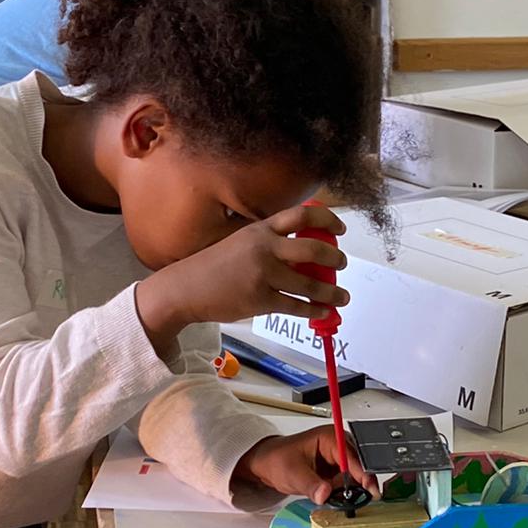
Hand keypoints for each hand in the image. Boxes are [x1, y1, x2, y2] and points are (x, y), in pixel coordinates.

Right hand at [135, 205, 349, 353]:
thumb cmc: (214, 266)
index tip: (340, 230)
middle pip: (314, 250)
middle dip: (335, 259)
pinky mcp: (261, 300)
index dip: (327, 220)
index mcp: (261, 229)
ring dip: (332, 292)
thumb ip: (269, 242)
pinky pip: (297, 306)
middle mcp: (264, 248)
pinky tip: (322, 311)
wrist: (185, 288)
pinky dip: (314, 310)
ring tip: (341, 296)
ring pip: (310, 284)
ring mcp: (263, 275)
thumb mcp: (241, 241)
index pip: (302, 215)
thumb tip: (305, 253)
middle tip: (342, 264)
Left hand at [235, 426, 379, 505]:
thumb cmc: (277, 460)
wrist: (267, 465)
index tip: (370, 489)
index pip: (352, 455)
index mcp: (330, 437)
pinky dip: (348, 494)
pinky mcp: (337, 473)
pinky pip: (349, 485)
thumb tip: (325, 493)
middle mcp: (339, 446)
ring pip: (357, 477)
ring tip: (353, 501)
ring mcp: (339, 460)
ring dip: (356, 490)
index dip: (363, 473)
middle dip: (364, 482)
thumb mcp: (292, 473)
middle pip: (361, 465)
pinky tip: (344, 500)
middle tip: (365, 498)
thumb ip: (310, 484)